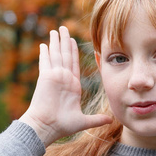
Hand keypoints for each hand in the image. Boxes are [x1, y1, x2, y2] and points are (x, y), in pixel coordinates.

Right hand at [20, 27, 111, 146]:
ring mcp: (54, 77)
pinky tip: (44, 44)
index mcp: (72, 85)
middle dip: (65, 41)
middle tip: (64, 28)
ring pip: (56, 54)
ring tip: (57, 30)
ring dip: (57, 42)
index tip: (73, 40)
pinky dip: (45, 52)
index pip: (74, 64)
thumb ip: (97, 119)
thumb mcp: (83, 121)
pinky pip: (46, 61)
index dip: (74, 51)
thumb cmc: (62, 125)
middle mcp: (63, 78)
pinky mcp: (46, 77)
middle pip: (65, 55)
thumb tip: (110, 120)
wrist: (46, 127)